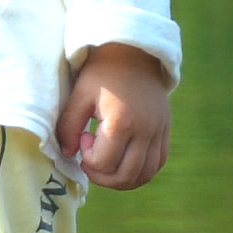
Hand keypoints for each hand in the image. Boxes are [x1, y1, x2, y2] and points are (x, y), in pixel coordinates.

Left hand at [56, 44, 170, 189]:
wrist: (134, 53)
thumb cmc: (102, 73)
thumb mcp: (79, 95)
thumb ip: (68, 126)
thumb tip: (67, 154)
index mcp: (122, 121)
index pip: (104, 162)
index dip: (87, 158)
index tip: (83, 137)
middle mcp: (145, 131)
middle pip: (126, 177)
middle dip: (101, 177)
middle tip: (89, 160)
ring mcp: (159, 132)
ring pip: (144, 175)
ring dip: (121, 179)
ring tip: (106, 162)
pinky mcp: (165, 131)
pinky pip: (157, 164)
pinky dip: (140, 171)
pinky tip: (123, 159)